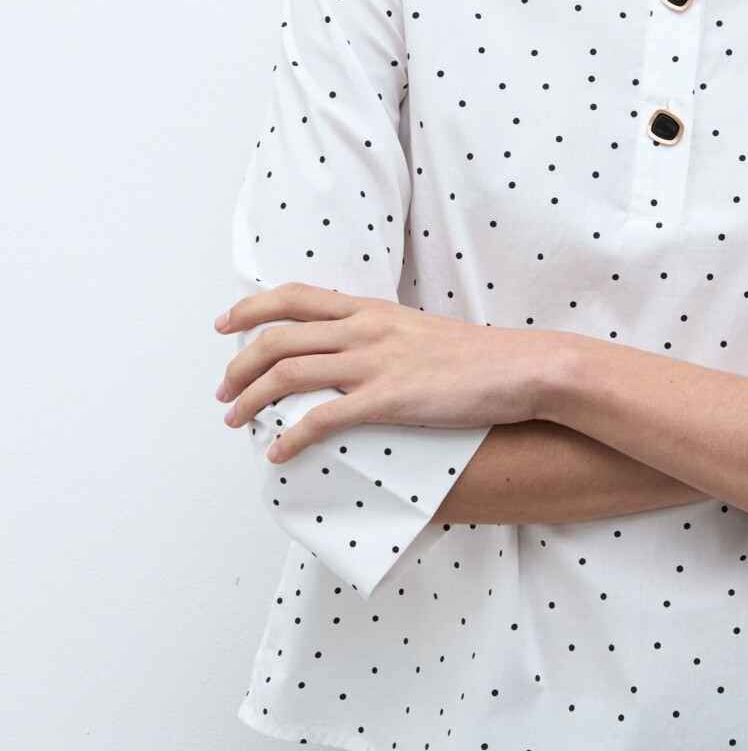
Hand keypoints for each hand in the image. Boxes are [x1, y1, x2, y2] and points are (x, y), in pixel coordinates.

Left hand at [213, 283, 547, 461]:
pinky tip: (278, 452)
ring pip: (288, 374)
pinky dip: (291, 437)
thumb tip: (356, 355)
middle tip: (223, 389)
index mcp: (372, 310)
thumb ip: (383, 337)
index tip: (225, 324)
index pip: (296, 298)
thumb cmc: (479, 357)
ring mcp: (375, 363)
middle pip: (278, 338)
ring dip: (252, 399)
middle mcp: (365, 329)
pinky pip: (322, 418)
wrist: (520, 368)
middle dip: (239, 365)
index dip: (252, 308)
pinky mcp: (388, 399)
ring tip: (235, 419)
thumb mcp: (420, 332)